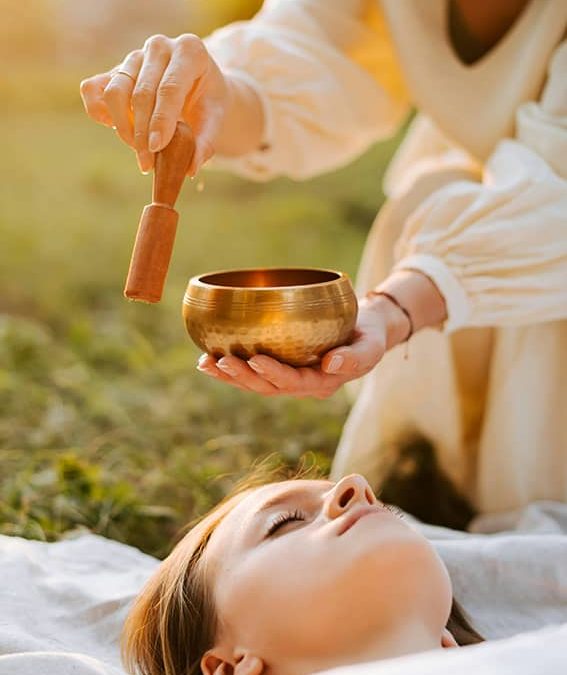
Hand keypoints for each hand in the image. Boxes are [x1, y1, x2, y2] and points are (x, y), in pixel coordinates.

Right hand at [80, 34, 229, 174]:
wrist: (201, 86)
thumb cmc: (208, 102)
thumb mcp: (215, 119)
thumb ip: (205, 142)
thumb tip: (190, 169)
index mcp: (189, 51)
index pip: (169, 88)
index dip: (161, 120)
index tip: (155, 147)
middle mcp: (159, 47)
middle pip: (141, 93)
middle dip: (142, 133)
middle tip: (148, 164)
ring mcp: (135, 56)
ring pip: (114, 91)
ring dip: (122, 127)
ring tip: (139, 150)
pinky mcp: (116, 69)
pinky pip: (93, 88)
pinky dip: (99, 111)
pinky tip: (114, 128)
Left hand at [196, 296, 407, 398]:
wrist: (364, 329)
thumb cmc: (369, 335)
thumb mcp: (372, 345)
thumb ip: (355, 357)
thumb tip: (330, 364)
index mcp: (323, 384)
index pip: (295, 382)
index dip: (274, 374)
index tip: (256, 359)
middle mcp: (302, 385)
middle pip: (267, 387)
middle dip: (242, 376)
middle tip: (219, 361)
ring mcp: (289, 378)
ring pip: (254, 383)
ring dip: (229, 376)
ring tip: (205, 364)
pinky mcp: (280, 367)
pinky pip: (252, 371)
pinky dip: (230, 368)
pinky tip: (208, 360)